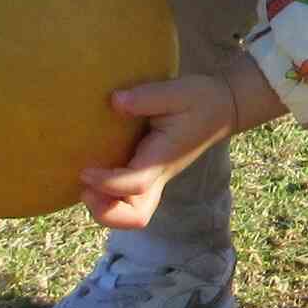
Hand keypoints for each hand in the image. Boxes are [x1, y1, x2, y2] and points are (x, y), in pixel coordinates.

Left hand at [77, 63, 282, 229]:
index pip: (135, 184)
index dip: (107, 183)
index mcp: (163, 158)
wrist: (222, 109)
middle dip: (106, 212)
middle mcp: (159, 175)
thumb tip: (115, 101)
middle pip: (135, 217)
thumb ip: (146, 97)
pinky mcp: (151, 175)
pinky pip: (127, 200)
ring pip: (131, 214)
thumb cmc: (200, 99)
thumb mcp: (177, 91)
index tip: (85, 170)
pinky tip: (95, 175)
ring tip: (86, 184)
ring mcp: (156, 179)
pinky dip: (107, 198)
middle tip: (86, 189)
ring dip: (104, 208)